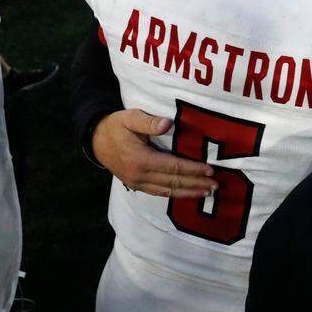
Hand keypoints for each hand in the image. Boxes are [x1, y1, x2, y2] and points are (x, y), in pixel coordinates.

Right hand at [91, 110, 218, 197]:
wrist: (96, 141)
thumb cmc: (116, 126)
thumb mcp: (130, 118)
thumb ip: (148, 122)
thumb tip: (167, 124)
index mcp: (140, 159)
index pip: (173, 167)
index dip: (193, 169)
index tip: (210, 170)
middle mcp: (140, 175)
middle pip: (174, 182)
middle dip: (196, 184)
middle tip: (216, 185)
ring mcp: (137, 183)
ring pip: (168, 191)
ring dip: (189, 192)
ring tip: (207, 192)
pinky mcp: (136, 185)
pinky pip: (159, 192)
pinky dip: (175, 194)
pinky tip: (187, 193)